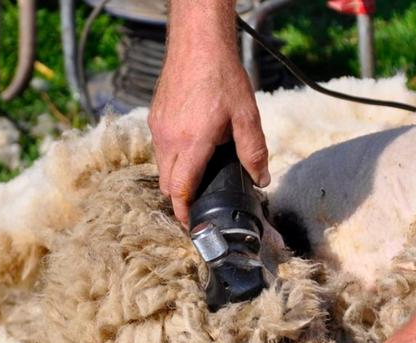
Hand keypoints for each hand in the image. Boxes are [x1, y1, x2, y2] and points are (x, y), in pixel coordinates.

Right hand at [148, 19, 268, 224]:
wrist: (198, 42)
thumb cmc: (223, 76)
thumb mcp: (246, 116)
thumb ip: (254, 151)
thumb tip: (260, 178)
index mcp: (191, 143)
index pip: (180, 189)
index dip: (184, 212)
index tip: (191, 225)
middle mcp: (168, 138)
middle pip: (167, 184)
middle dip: (180, 198)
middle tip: (199, 204)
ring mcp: (158, 127)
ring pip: (161, 166)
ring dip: (176, 177)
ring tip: (199, 175)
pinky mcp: (155, 116)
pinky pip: (159, 148)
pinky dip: (172, 158)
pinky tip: (191, 149)